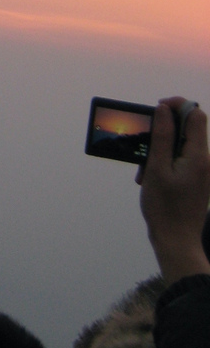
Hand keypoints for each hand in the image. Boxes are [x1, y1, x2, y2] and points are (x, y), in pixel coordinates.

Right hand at [138, 97, 209, 285]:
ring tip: (145, 172)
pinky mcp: (196, 180)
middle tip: (144, 148)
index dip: (177, 105)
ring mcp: (202, 171)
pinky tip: (151, 179)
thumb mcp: (157, 168)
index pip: (195, 115)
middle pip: (187, 129)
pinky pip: (180, 161)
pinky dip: (164, 163)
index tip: (157, 109)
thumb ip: (162, 136)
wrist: (177, 242)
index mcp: (198, 156)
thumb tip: (164, 110)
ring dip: (160, 151)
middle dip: (163, 133)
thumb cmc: (165, 208)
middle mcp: (205, 161)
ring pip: (180, 146)